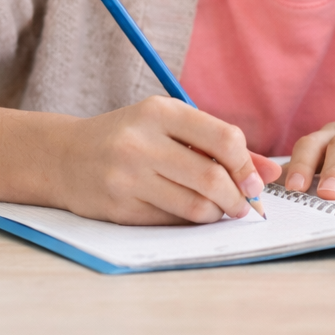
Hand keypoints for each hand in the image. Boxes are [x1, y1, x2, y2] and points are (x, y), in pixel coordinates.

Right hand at [53, 95, 281, 224]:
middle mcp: (140, 142)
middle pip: (212, 177)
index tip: (256, 182)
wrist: (64, 157)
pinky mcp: (118, 208)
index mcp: (159, 112)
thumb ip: (220, 145)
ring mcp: (126, 177)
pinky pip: (171, 221)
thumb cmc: (130, 138)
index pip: (223, 138)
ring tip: (219, 209)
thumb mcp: (171, 126)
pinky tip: (190, 213)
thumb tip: (271, 172)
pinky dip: (190, 222)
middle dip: (238, 198)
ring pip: (195, 206)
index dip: (247, 165)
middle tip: (245, 206)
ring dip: (217, 213)